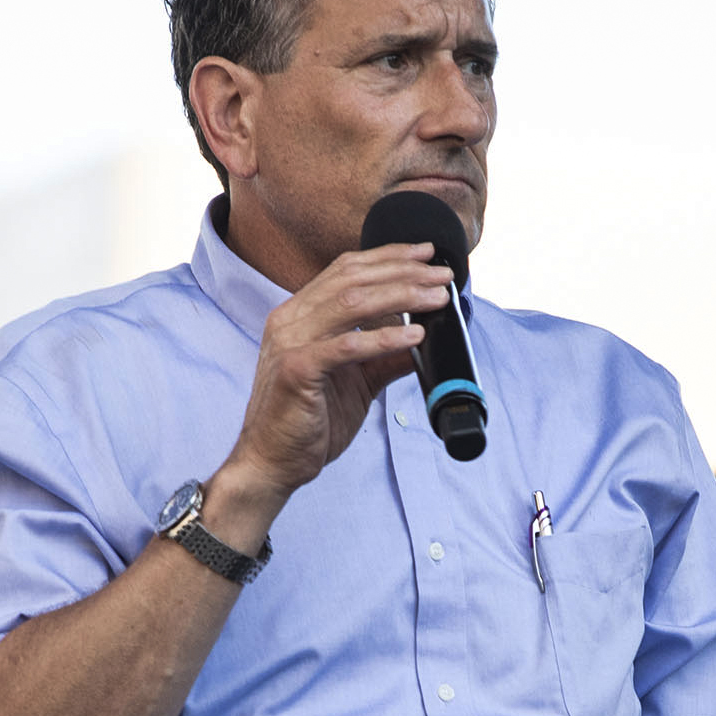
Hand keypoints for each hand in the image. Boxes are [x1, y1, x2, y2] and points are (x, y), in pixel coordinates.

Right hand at [219, 243, 449, 503]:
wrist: (273, 462)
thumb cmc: (307, 421)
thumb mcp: (358, 381)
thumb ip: (386, 357)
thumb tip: (423, 338)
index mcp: (299, 314)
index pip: (346, 269)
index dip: (388, 257)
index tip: (426, 254)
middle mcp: (290, 320)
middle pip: (353, 279)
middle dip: (404, 272)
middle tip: (443, 274)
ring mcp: (290, 342)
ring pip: (351, 303)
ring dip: (401, 295)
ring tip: (436, 298)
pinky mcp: (296, 369)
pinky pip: (346, 346)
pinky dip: (384, 338)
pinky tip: (414, 335)